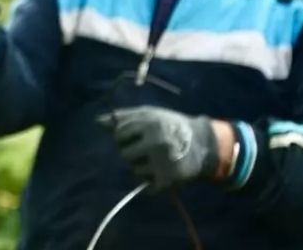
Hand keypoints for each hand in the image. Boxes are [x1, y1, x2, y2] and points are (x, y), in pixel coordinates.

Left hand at [96, 106, 220, 190]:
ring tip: (158, 160)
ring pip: (134, 170)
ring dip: (142, 167)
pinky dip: (152, 182)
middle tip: (149, 149)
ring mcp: (162, 161)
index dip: (125, 136)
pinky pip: (147, 186)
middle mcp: (155, 141)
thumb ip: (123, 118)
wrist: (204, 144)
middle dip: (132, 152)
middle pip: (124, 153)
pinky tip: (163, 172)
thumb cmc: (170, 126)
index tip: (137, 136)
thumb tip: (97, 122)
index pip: (119, 134)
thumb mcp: (149, 115)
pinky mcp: (169, 179)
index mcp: (149, 122)